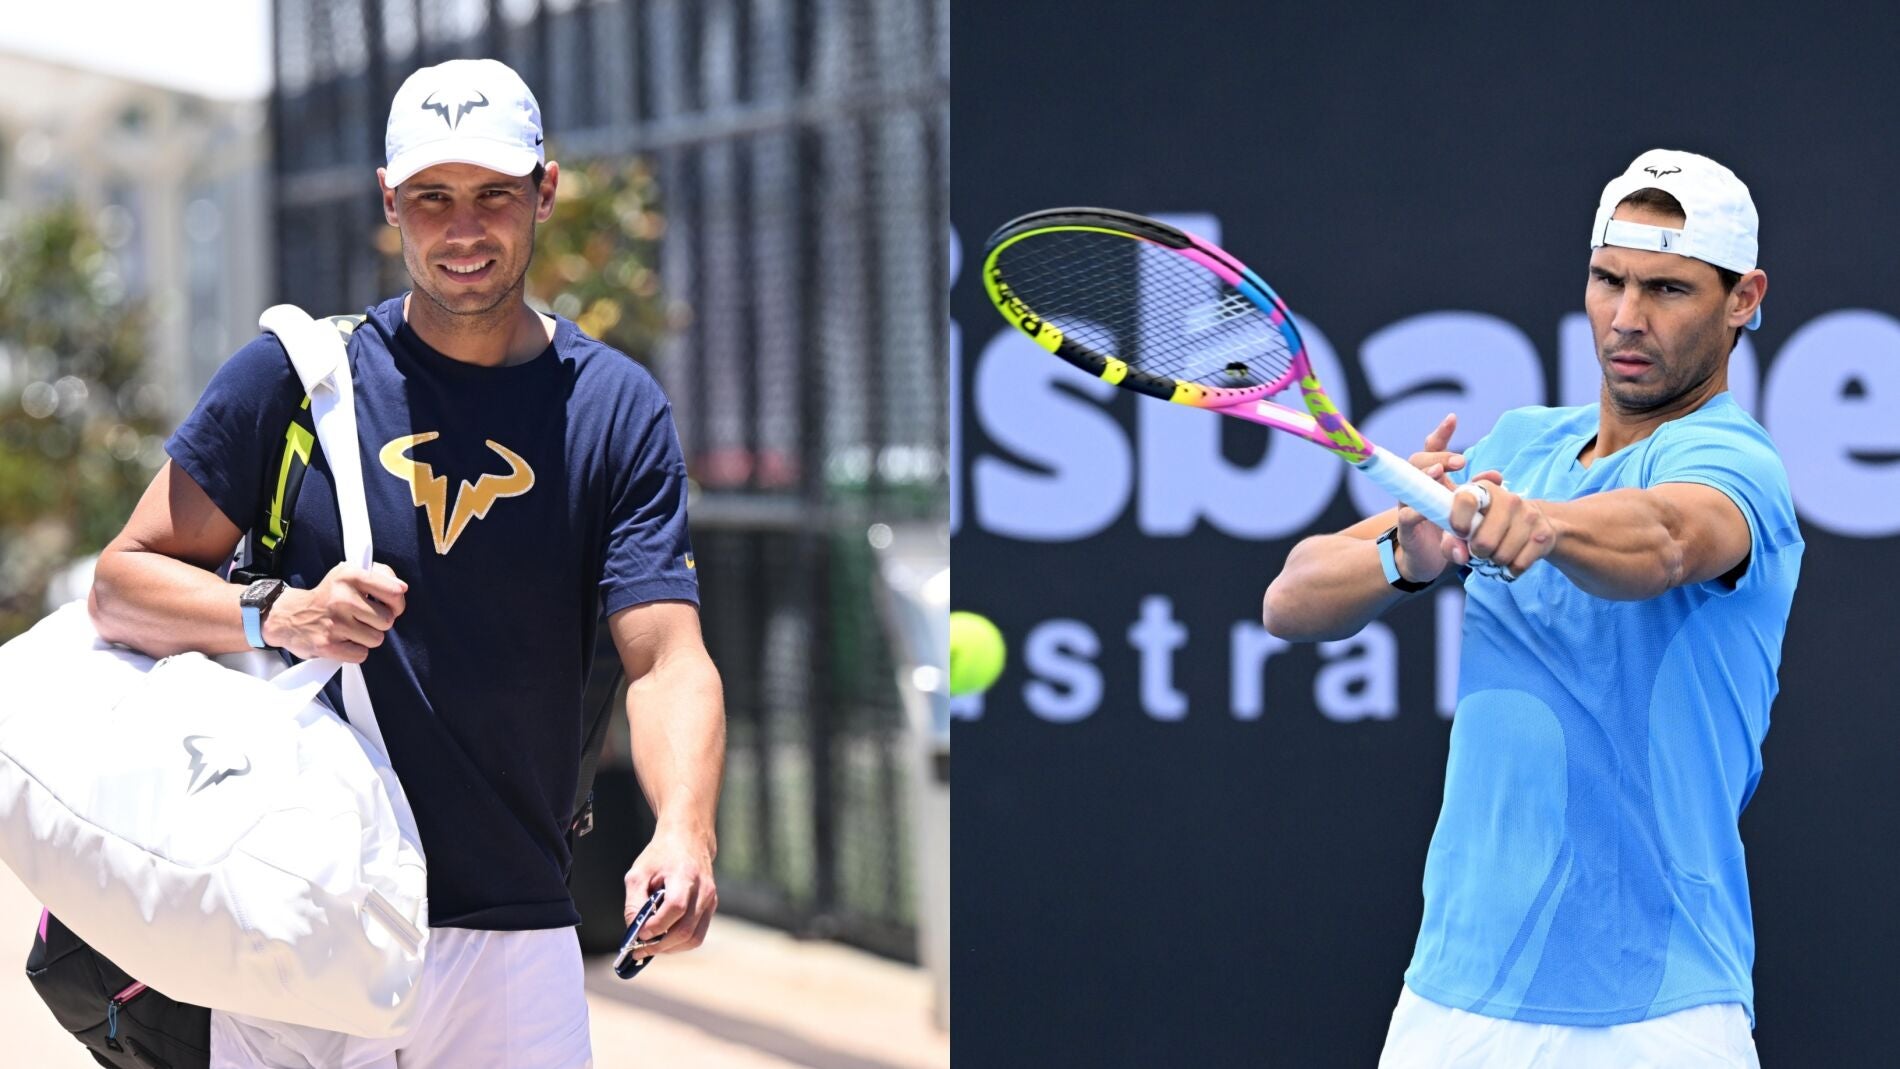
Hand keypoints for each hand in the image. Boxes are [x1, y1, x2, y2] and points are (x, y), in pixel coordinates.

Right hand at [261, 562, 406, 661]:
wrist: (288, 616)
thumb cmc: (328, 596)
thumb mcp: (348, 575)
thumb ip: (379, 576)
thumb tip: (401, 588)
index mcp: (349, 576)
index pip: (394, 591)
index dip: (397, 602)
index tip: (390, 605)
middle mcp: (341, 598)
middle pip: (388, 620)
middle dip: (379, 622)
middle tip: (363, 618)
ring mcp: (334, 622)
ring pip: (376, 639)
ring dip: (367, 637)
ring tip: (350, 629)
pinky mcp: (327, 645)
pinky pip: (361, 654)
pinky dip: (355, 651)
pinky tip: (343, 640)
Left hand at [622, 825, 717, 958]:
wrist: (687, 839)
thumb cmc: (660, 855)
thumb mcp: (638, 874)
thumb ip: (634, 903)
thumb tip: (634, 931)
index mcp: (685, 875)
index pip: (675, 908)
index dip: (657, 926)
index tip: (639, 933)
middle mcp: (703, 890)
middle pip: (685, 929)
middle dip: (660, 945)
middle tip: (640, 949)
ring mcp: (710, 900)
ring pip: (693, 938)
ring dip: (670, 948)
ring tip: (651, 946)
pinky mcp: (711, 907)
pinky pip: (698, 934)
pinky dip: (680, 942)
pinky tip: (664, 939)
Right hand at [1392, 413, 1466, 582]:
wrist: (1430, 562)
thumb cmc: (1449, 530)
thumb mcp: (1467, 509)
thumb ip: (1479, 492)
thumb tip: (1497, 476)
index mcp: (1433, 480)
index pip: (1433, 450)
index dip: (1441, 433)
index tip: (1453, 419)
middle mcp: (1417, 489)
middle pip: (1418, 461)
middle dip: (1438, 456)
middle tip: (1460, 460)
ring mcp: (1408, 506)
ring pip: (1408, 483)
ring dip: (1425, 474)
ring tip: (1439, 471)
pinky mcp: (1406, 530)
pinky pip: (1407, 516)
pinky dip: (1416, 512)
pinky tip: (1425, 510)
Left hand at [1440, 474, 1557, 579]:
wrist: (1529, 524)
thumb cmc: (1486, 526)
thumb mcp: (1462, 529)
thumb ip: (1450, 542)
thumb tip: (1460, 555)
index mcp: (1484, 490)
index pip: (1466, 500)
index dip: (1458, 521)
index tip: (1460, 533)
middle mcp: (1509, 499)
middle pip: (1484, 541)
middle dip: (1477, 552)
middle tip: (1479, 550)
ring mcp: (1529, 515)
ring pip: (1502, 556)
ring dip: (1495, 562)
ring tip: (1495, 552)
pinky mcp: (1544, 534)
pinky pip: (1519, 565)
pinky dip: (1510, 570)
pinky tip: (1510, 560)